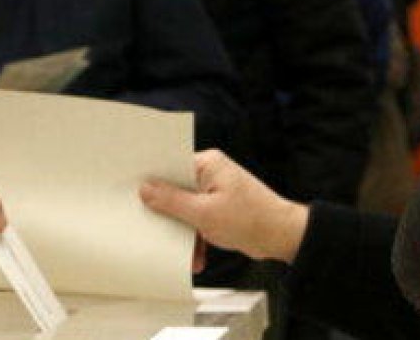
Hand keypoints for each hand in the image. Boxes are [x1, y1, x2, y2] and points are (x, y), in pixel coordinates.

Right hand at [139, 149, 309, 263]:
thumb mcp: (204, 212)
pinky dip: (196, 238)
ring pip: (185, 208)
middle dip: (168, 213)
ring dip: (184, 232)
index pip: (170, 166)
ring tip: (184, 251)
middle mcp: (211, 174)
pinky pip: (197, 220)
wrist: (284, 238)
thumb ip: (172, 201)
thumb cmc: (252, 219)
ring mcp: (215, 191)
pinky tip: (196, 256)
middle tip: (155, 226)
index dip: (152, 180)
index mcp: (208, 164)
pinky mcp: (219, 208)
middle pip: (175, 189)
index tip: (135, 192)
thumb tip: (146, 189)